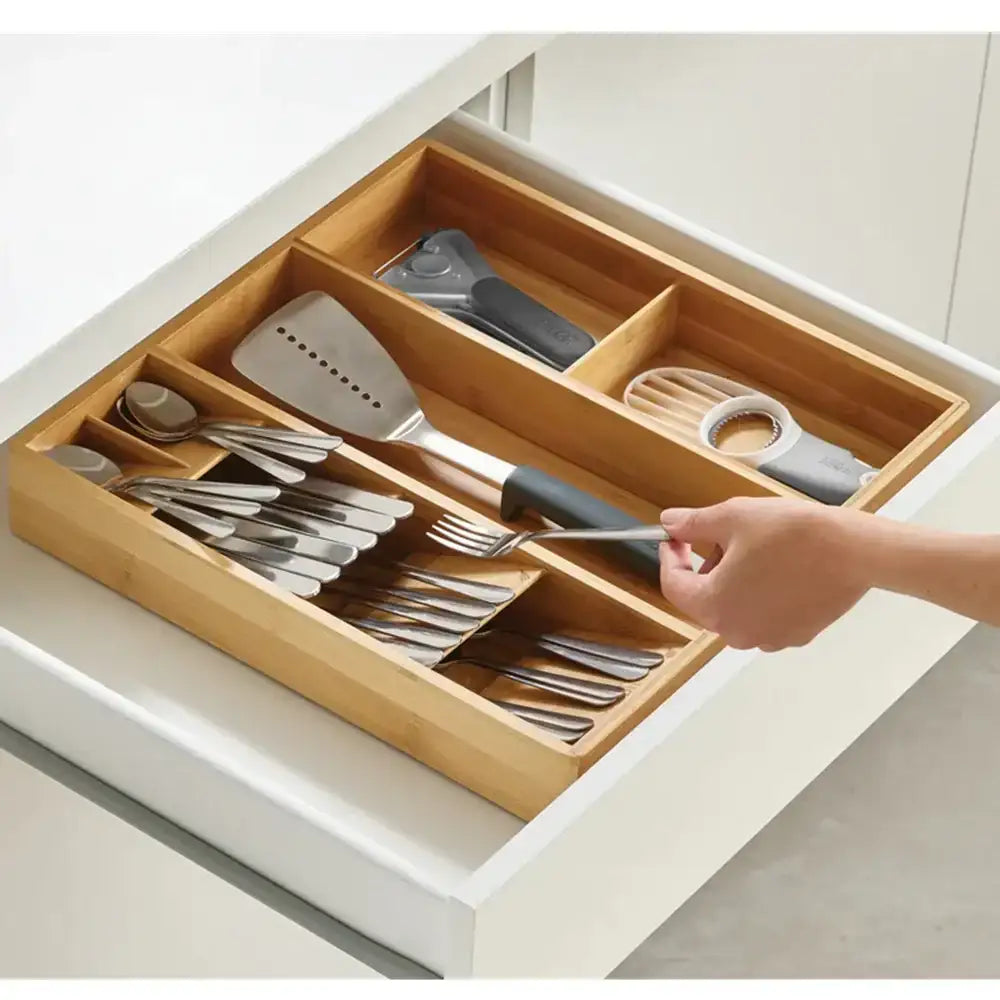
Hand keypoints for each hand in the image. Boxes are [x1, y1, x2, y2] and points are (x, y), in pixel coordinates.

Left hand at [659, 498, 873, 650]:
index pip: (673, 585)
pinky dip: (760, 593)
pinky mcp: (794, 635)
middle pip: (703, 599)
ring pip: (733, 606)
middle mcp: (737, 631)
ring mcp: (768, 638)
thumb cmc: (796, 535)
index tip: (675, 538)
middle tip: (721, 536)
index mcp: (714, 605)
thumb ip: (693, 524)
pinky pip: (762, 614)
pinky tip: (777, 566)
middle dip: (705, 567)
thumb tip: (670, 523)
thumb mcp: (733, 517)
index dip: (670, 557)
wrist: (855, 551)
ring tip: (755, 548)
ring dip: (733, 580)